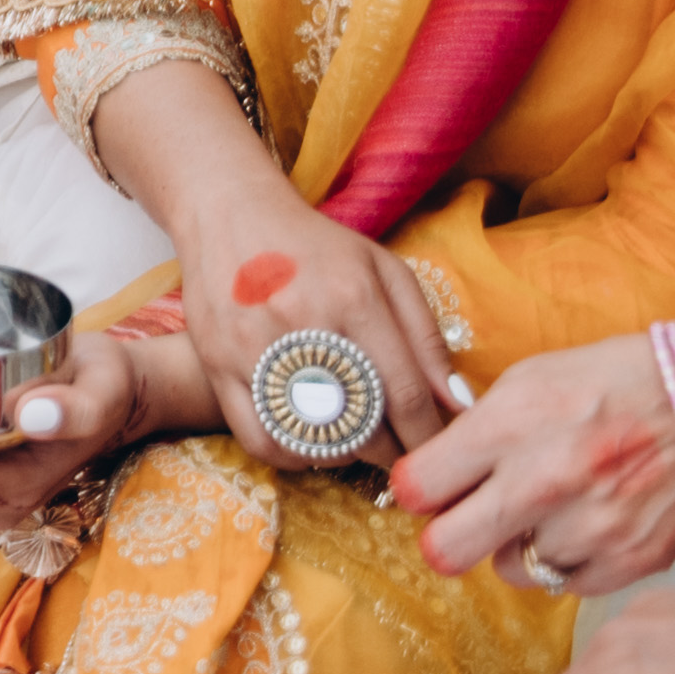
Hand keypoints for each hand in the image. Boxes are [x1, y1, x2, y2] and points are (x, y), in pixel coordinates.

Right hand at [168, 180, 465, 467]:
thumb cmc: (317, 247)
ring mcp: (255, 348)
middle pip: (363, 424)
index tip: (437, 450)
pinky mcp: (217, 365)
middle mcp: (305, 324)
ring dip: (345, 457)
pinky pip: (261, 440)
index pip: (406, 393)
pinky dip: (293, 456)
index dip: (428, 435)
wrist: (230, 216)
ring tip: (356, 444)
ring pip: (312, 439)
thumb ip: (425, 335)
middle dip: (392, 451)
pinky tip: (309, 443)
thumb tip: (457, 403)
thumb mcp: (385, 272)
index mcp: (355, 297)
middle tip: (401, 453)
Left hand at [384, 333, 674, 596]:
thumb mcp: (532, 379)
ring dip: (519, 544)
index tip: (432, 487)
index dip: (419, 489)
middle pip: (445, 551)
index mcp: (511, 425)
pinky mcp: (630, 561)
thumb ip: (477, 431)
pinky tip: (588, 522)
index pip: (416, 487)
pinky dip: (568, 559)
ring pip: (510, 568)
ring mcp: (589, 528)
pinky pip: (564, 584)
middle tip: (470, 516)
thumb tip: (432, 478)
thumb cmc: (621, 382)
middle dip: (449, 535)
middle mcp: (544, 481)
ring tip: (553, 507)